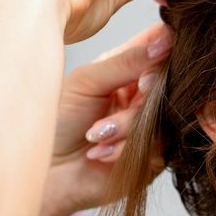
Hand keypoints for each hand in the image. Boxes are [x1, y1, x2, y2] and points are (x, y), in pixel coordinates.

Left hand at [45, 23, 170, 215]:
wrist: (46, 174)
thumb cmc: (55, 123)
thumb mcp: (87, 81)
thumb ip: (127, 61)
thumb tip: (165, 40)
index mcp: (127, 68)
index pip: (161, 45)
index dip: (166, 47)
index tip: (156, 55)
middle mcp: (144, 94)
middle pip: (169, 80)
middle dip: (147, 89)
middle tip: (134, 92)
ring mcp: (153, 124)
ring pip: (164, 112)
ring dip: (128, 124)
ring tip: (96, 134)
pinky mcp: (157, 154)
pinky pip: (160, 143)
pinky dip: (126, 146)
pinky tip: (99, 152)